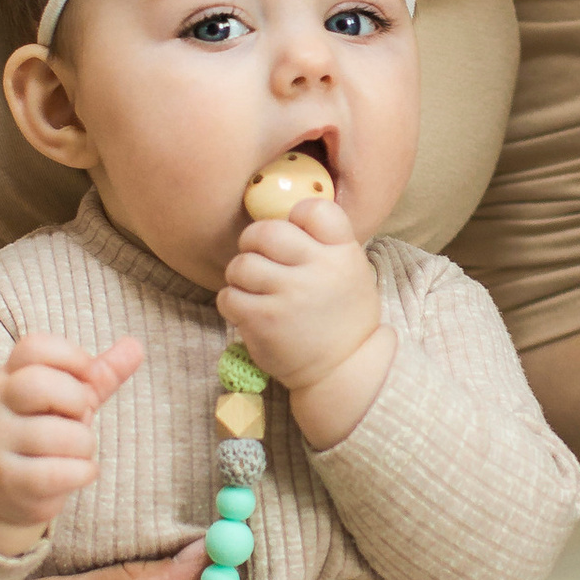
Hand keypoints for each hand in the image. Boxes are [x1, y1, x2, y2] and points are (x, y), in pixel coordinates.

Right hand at [0, 332, 144, 555]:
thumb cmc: (42, 435)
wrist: (2, 491)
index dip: (73, 357)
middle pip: (37, 383)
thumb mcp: (67, 400)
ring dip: (84, 444)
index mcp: (8, 378)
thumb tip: (136, 345)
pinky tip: (78, 472)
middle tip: (79, 418)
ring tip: (76, 451)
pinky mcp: (9, 481)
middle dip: (76, 401)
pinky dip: (83, 472)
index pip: (33, 347)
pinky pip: (59, 472)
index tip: (88, 379)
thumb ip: (99, 375)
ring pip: (56, 434)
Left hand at [219, 194, 391, 448]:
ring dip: (240, 275)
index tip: (294, 235)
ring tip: (252, 289)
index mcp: (343, 253)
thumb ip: (324, 243)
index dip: (296, 216)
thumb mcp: (350, 271)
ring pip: (242, 264)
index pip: (314, 209)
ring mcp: (289, 295)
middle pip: (267, 231)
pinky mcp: (264, 321)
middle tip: (257, 257)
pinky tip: (247, 311)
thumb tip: (283, 216)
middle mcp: (318, 270)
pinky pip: (229, 296)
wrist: (343, 371)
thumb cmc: (342, 318)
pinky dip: (232, 302)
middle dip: (253, 242)